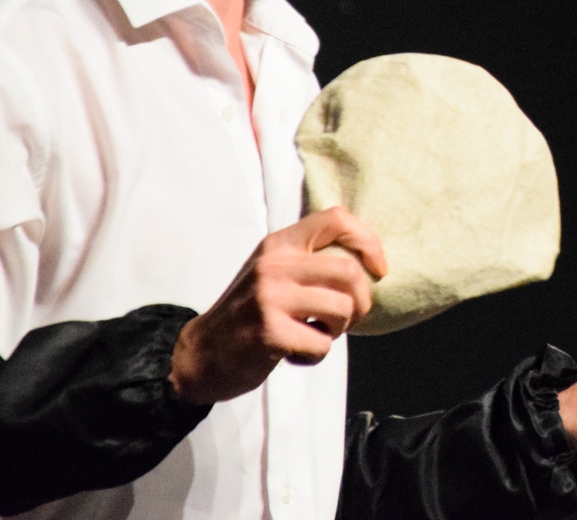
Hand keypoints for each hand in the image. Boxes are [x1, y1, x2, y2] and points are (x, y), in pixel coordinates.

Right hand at [168, 207, 387, 404]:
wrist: (199, 354)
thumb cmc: (247, 314)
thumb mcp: (271, 272)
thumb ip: (308, 261)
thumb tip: (366, 264)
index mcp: (278, 244)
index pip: (336, 219)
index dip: (368, 242)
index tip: (377, 269)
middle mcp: (274, 265)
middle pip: (349, 271)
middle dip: (361, 302)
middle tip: (345, 319)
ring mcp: (270, 297)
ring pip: (342, 309)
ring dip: (337, 331)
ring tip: (314, 335)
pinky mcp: (269, 332)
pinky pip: (321, 345)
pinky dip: (315, 356)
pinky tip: (294, 355)